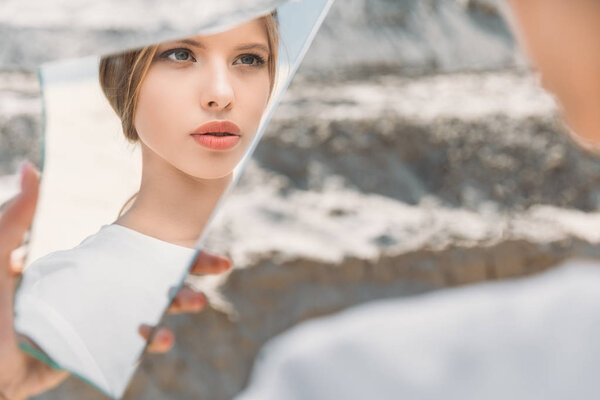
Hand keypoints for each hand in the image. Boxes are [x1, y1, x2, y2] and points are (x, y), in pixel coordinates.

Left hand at [0, 162, 231, 398]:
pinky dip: (151, 343)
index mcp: (85, 266)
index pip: (135, 251)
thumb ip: (16, 217)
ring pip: (151, 313)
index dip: (170, 244)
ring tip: (197, 303)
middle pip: (153, 281)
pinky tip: (161, 337)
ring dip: (178, 306)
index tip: (201, 236)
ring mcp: (101, 325)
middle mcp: (100, 294)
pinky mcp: (97, 354)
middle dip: (189, 272)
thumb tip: (32, 167)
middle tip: (221, 265)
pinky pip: (132, 348)